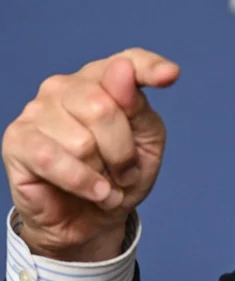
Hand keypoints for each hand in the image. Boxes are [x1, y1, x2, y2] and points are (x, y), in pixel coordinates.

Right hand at [1, 48, 178, 261]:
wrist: (91, 220)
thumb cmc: (119, 173)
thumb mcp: (147, 141)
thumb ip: (139, 106)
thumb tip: (121, 69)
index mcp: (105, 78)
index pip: (130, 61)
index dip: (150, 67)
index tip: (170, 75)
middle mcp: (68, 85)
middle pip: (105, 108)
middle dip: (123, 152)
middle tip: (125, 172)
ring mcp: (38, 109)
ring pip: (82, 141)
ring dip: (102, 173)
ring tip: (103, 182)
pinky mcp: (18, 139)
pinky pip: (54, 160)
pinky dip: (83, 183)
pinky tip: (94, 192)